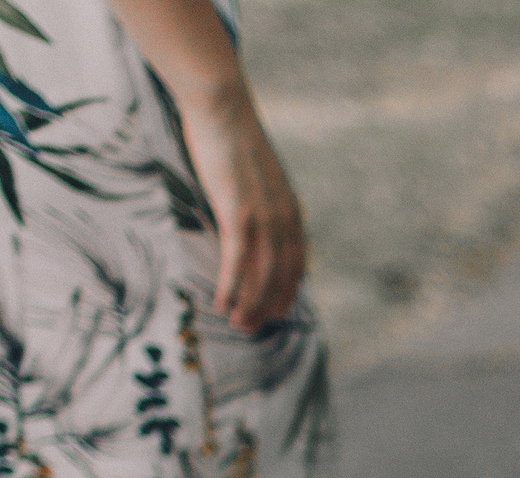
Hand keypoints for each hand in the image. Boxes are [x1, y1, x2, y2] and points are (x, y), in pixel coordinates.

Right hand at [176, 92, 306, 331]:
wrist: (222, 108)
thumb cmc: (231, 139)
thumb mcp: (256, 177)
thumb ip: (261, 202)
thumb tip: (250, 222)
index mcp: (291, 210)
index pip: (297, 262)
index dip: (289, 291)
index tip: (279, 313)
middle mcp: (284, 218)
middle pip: (283, 275)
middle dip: (269, 306)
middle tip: (253, 328)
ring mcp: (263, 217)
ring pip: (262, 275)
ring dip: (249, 304)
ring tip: (236, 324)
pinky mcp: (238, 213)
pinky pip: (237, 261)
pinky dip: (231, 286)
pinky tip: (222, 303)